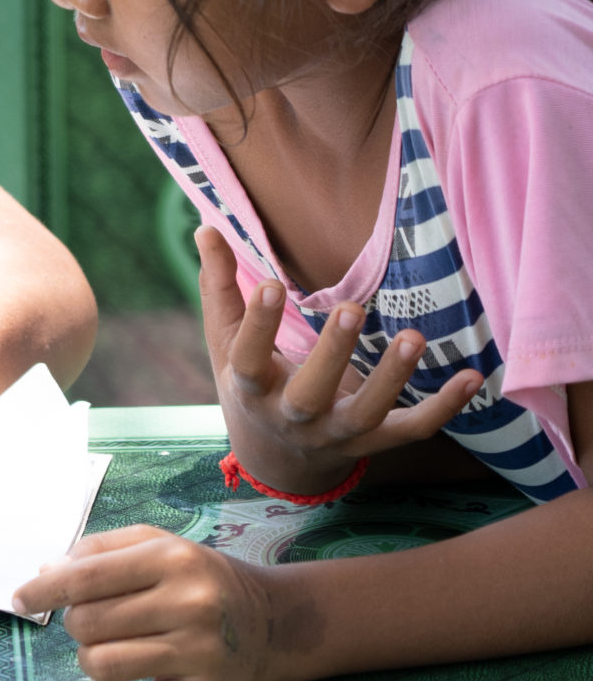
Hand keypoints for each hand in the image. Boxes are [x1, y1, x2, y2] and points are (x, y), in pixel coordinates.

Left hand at [13, 524, 280, 680]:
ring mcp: (200, 655)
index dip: (42, 590)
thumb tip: (46, 573)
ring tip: (105, 648)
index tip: (18, 600)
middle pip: (87, 622)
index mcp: (173, 559)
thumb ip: (97, 551)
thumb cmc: (196, 579)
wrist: (272, 623)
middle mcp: (191, 605)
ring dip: (89, 659)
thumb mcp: (155, 545)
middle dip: (76, 623)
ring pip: (102, 665)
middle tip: (95, 621)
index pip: (85, 577)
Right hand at [199, 228, 479, 496]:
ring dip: (392, 379)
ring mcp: (336, 434)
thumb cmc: (252, 380)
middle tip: (352, 307)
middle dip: (332, 355)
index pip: (249, 361)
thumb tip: (206, 227)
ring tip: (413, 335)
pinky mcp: (375, 442)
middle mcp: (293, 419)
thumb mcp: (225, 340)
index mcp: (252, 390)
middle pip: (310, 396)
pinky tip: (473, 376)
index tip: (271, 284)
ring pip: (367, 415)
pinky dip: (445, 407)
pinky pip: (413, 429)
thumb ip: (220, 286)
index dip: (258, 326)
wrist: (276, 453)